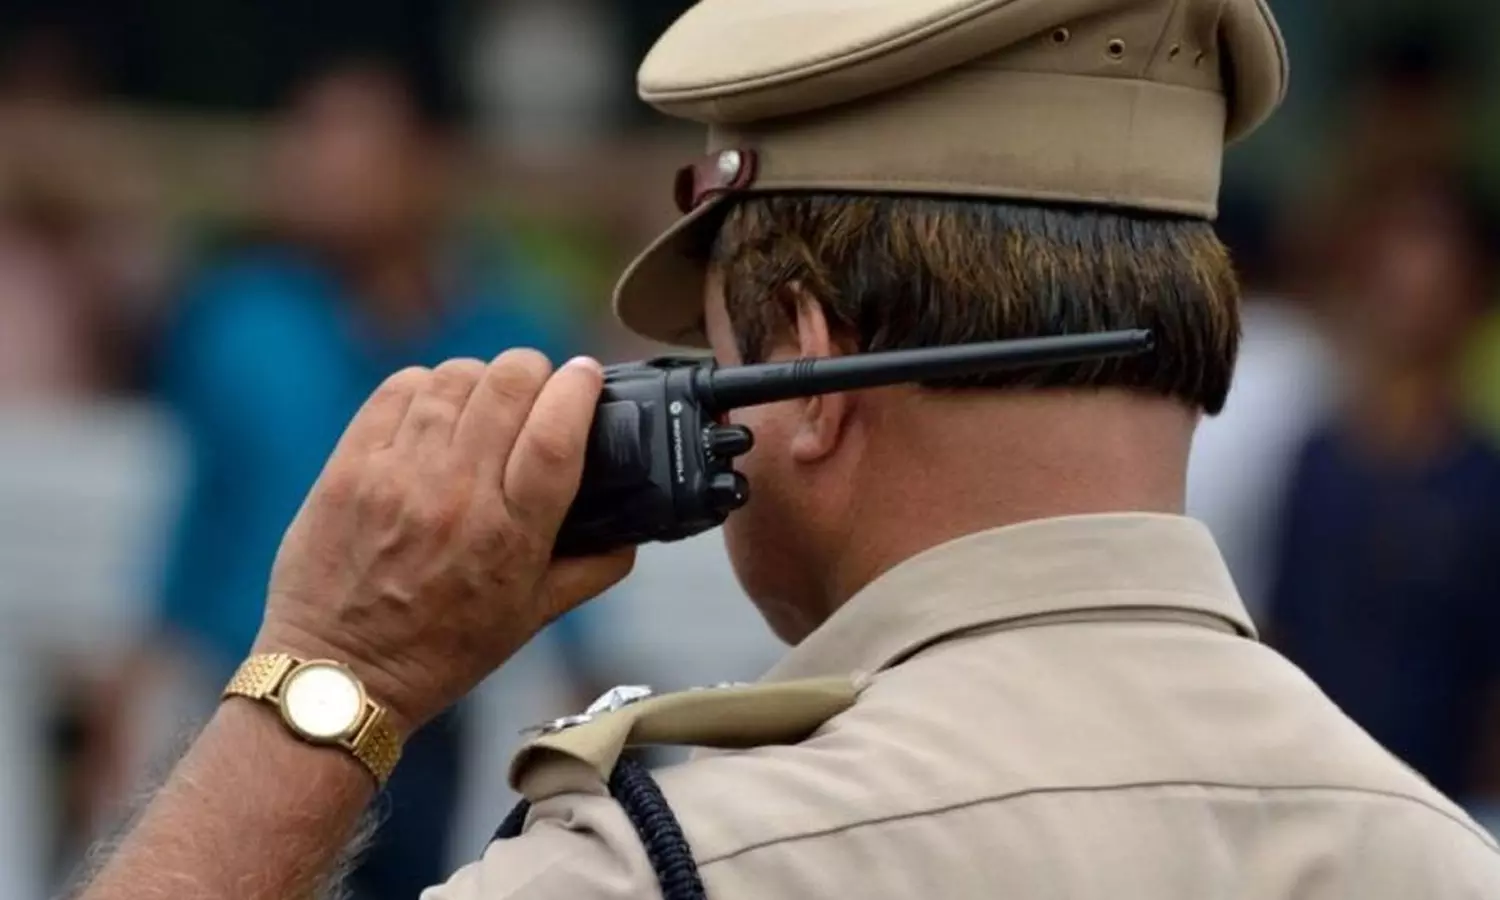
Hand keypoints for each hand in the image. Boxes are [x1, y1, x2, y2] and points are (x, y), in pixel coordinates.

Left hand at [254, 351, 634, 735]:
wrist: (338, 674)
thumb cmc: (438, 652)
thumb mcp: (530, 620)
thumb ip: (590, 572)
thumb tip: (632, 534)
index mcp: (510, 536)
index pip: (557, 434)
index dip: (579, 388)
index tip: (587, 375)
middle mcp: (456, 497)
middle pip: (509, 385)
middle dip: (535, 371)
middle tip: (537, 386)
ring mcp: (397, 476)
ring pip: (455, 378)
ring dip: (482, 378)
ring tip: (485, 400)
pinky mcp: (350, 466)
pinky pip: (399, 389)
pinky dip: (427, 386)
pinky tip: (435, 408)